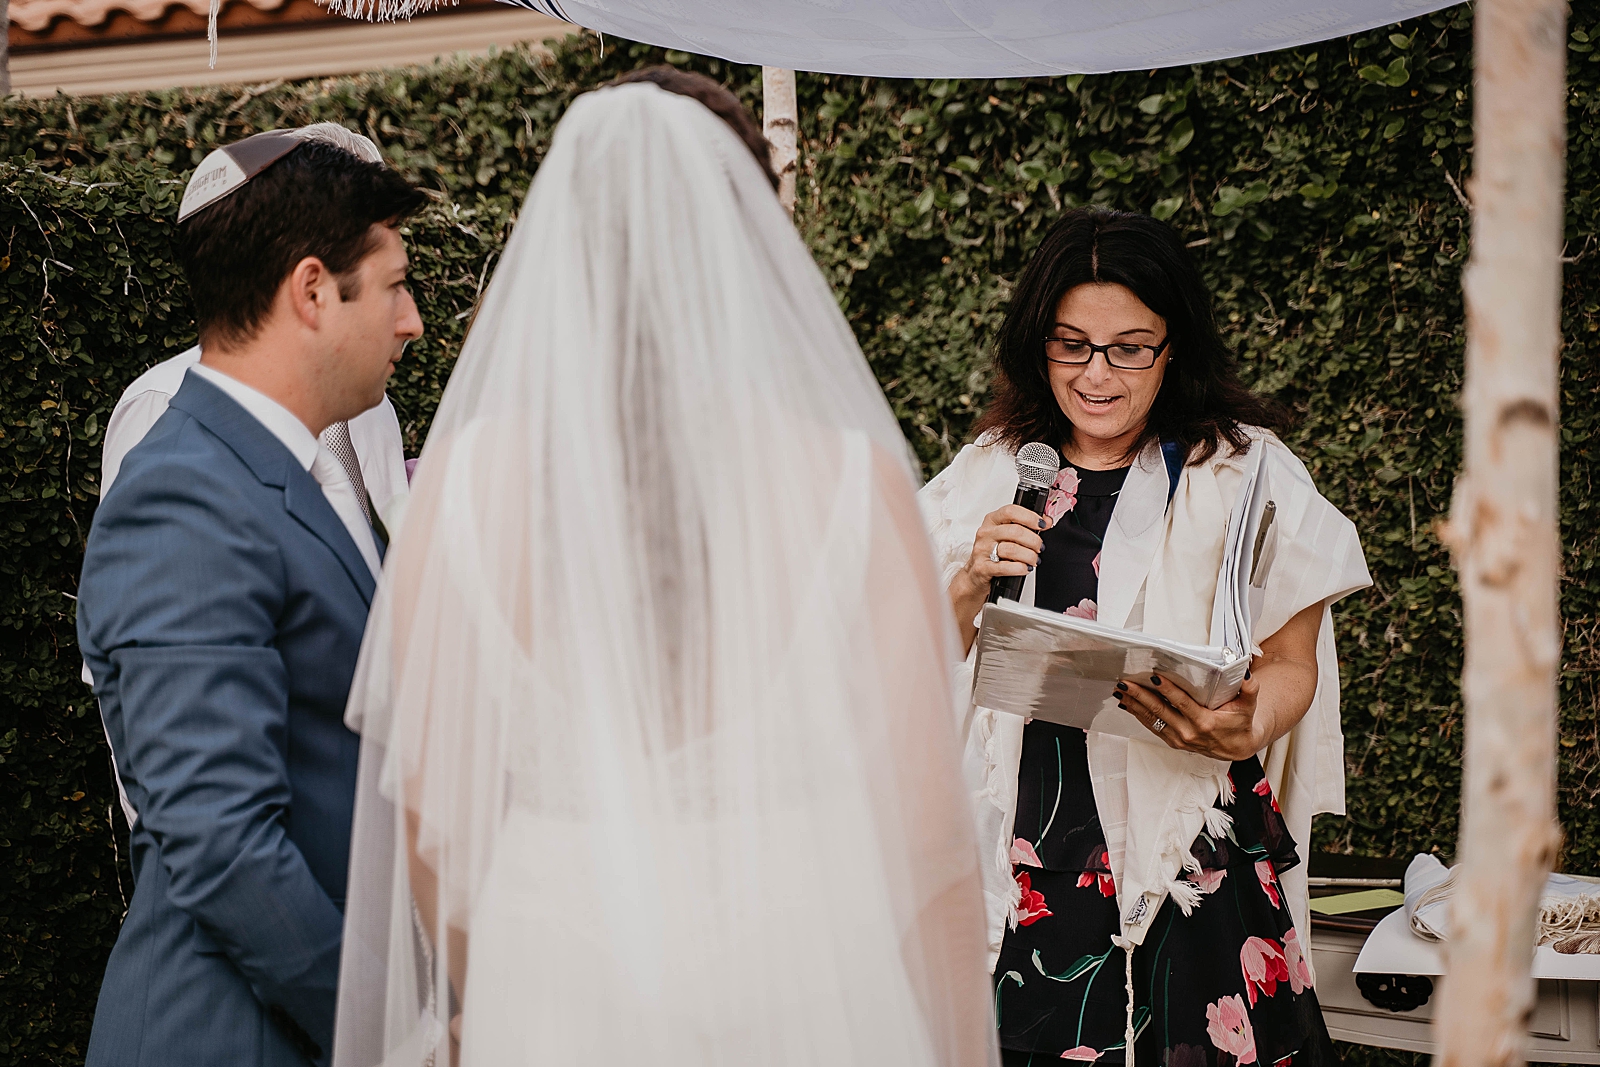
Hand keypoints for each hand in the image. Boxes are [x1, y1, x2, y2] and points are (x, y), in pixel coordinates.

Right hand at [947, 504, 1050, 653]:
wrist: (975, 574)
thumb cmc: (992, 552)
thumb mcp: (1006, 534)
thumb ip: (1025, 526)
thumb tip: (1047, 521)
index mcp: (992, 521)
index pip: (1011, 512)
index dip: (1030, 517)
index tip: (1042, 524)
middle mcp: (986, 533)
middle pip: (1015, 531)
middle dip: (1033, 540)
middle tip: (1039, 547)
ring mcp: (982, 550)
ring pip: (1012, 549)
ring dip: (1029, 556)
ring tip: (1034, 560)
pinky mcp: (982, 567)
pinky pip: (1004, 567)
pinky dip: (1019, 568)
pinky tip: (1025, 568)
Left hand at [1114, 671, 1267, 762]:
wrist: (1238, 746)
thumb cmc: (1240, 723)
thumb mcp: (1249, 705)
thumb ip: (1249, 689)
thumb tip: (1245, 674)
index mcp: (1205, 722)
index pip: (1182, 703)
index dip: (1167, 690)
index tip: (1154, 677)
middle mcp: (1189, 732)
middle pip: (1160, 711)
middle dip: (1141, 695)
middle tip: (1126, 682)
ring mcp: (1179, 738)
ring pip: (1152, 719)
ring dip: (1135, 704)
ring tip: (1121, 690)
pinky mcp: (1173, 741)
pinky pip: (1152, 727)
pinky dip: (1138, 715)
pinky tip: (1128, 704)